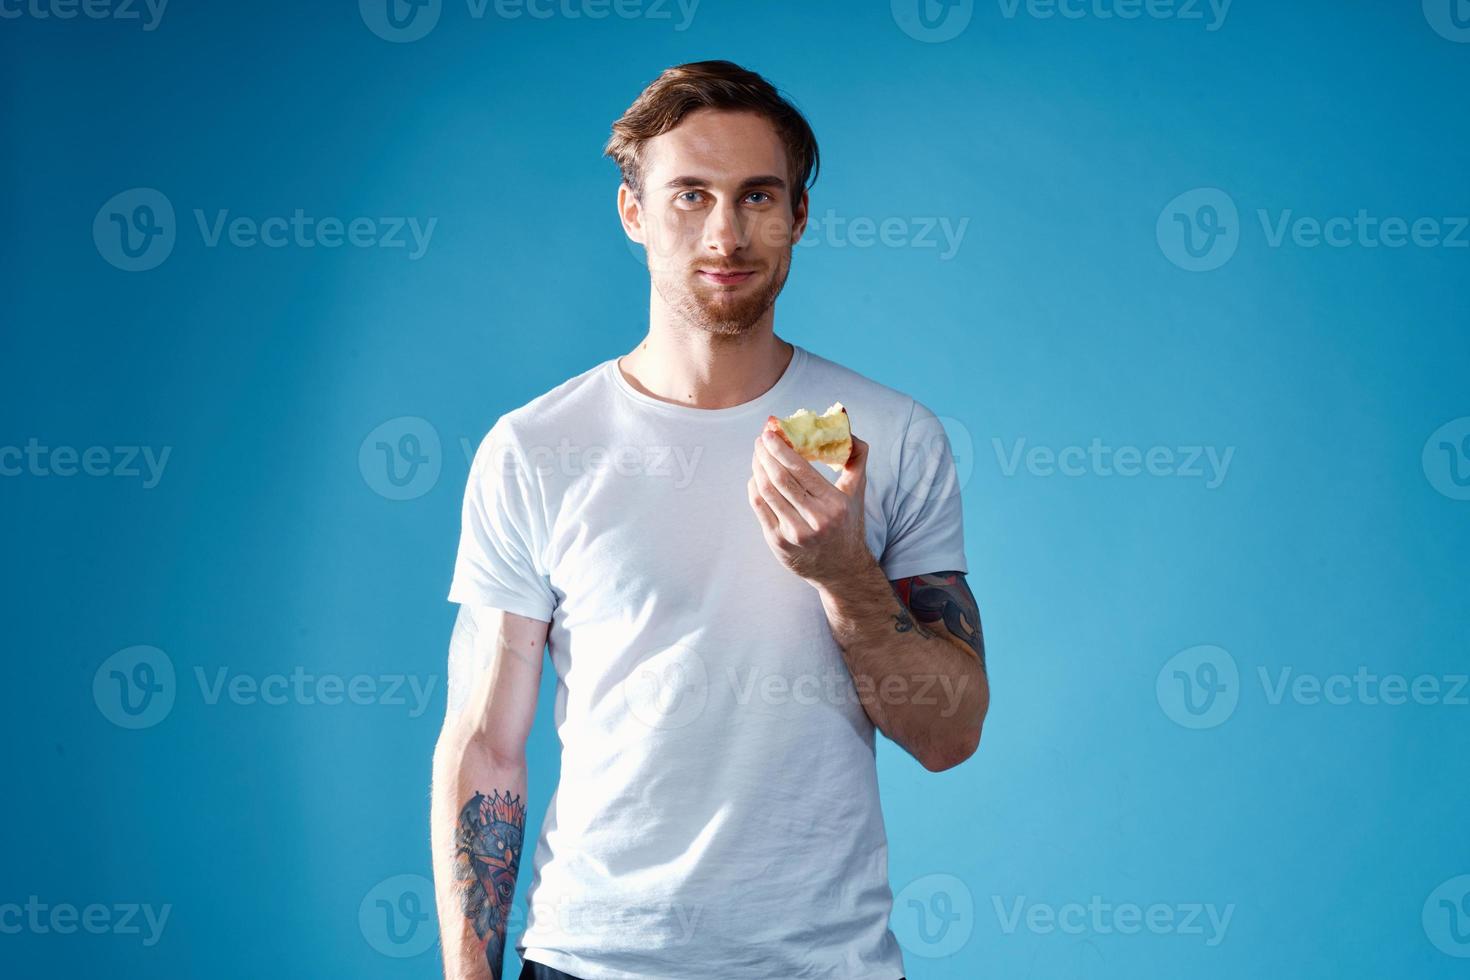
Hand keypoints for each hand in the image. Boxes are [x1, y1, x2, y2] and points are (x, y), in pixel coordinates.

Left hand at [748, 427, 871, 588]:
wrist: (842, 569)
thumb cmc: (848, 524)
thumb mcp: (857, 492)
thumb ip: (856, 459)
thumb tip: (849, 431)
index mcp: (834, 504)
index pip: (800, 469)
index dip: (781, 448)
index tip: (771, 431)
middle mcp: (814, 520)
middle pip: (780, 478)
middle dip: (766, 453)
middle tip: (761, 438)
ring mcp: (794, 533)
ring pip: (767, 491)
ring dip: (758, 468)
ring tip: (758, 454)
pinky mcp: (778, 542)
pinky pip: (759, 508)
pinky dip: (754, 488)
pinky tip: (756, 476)